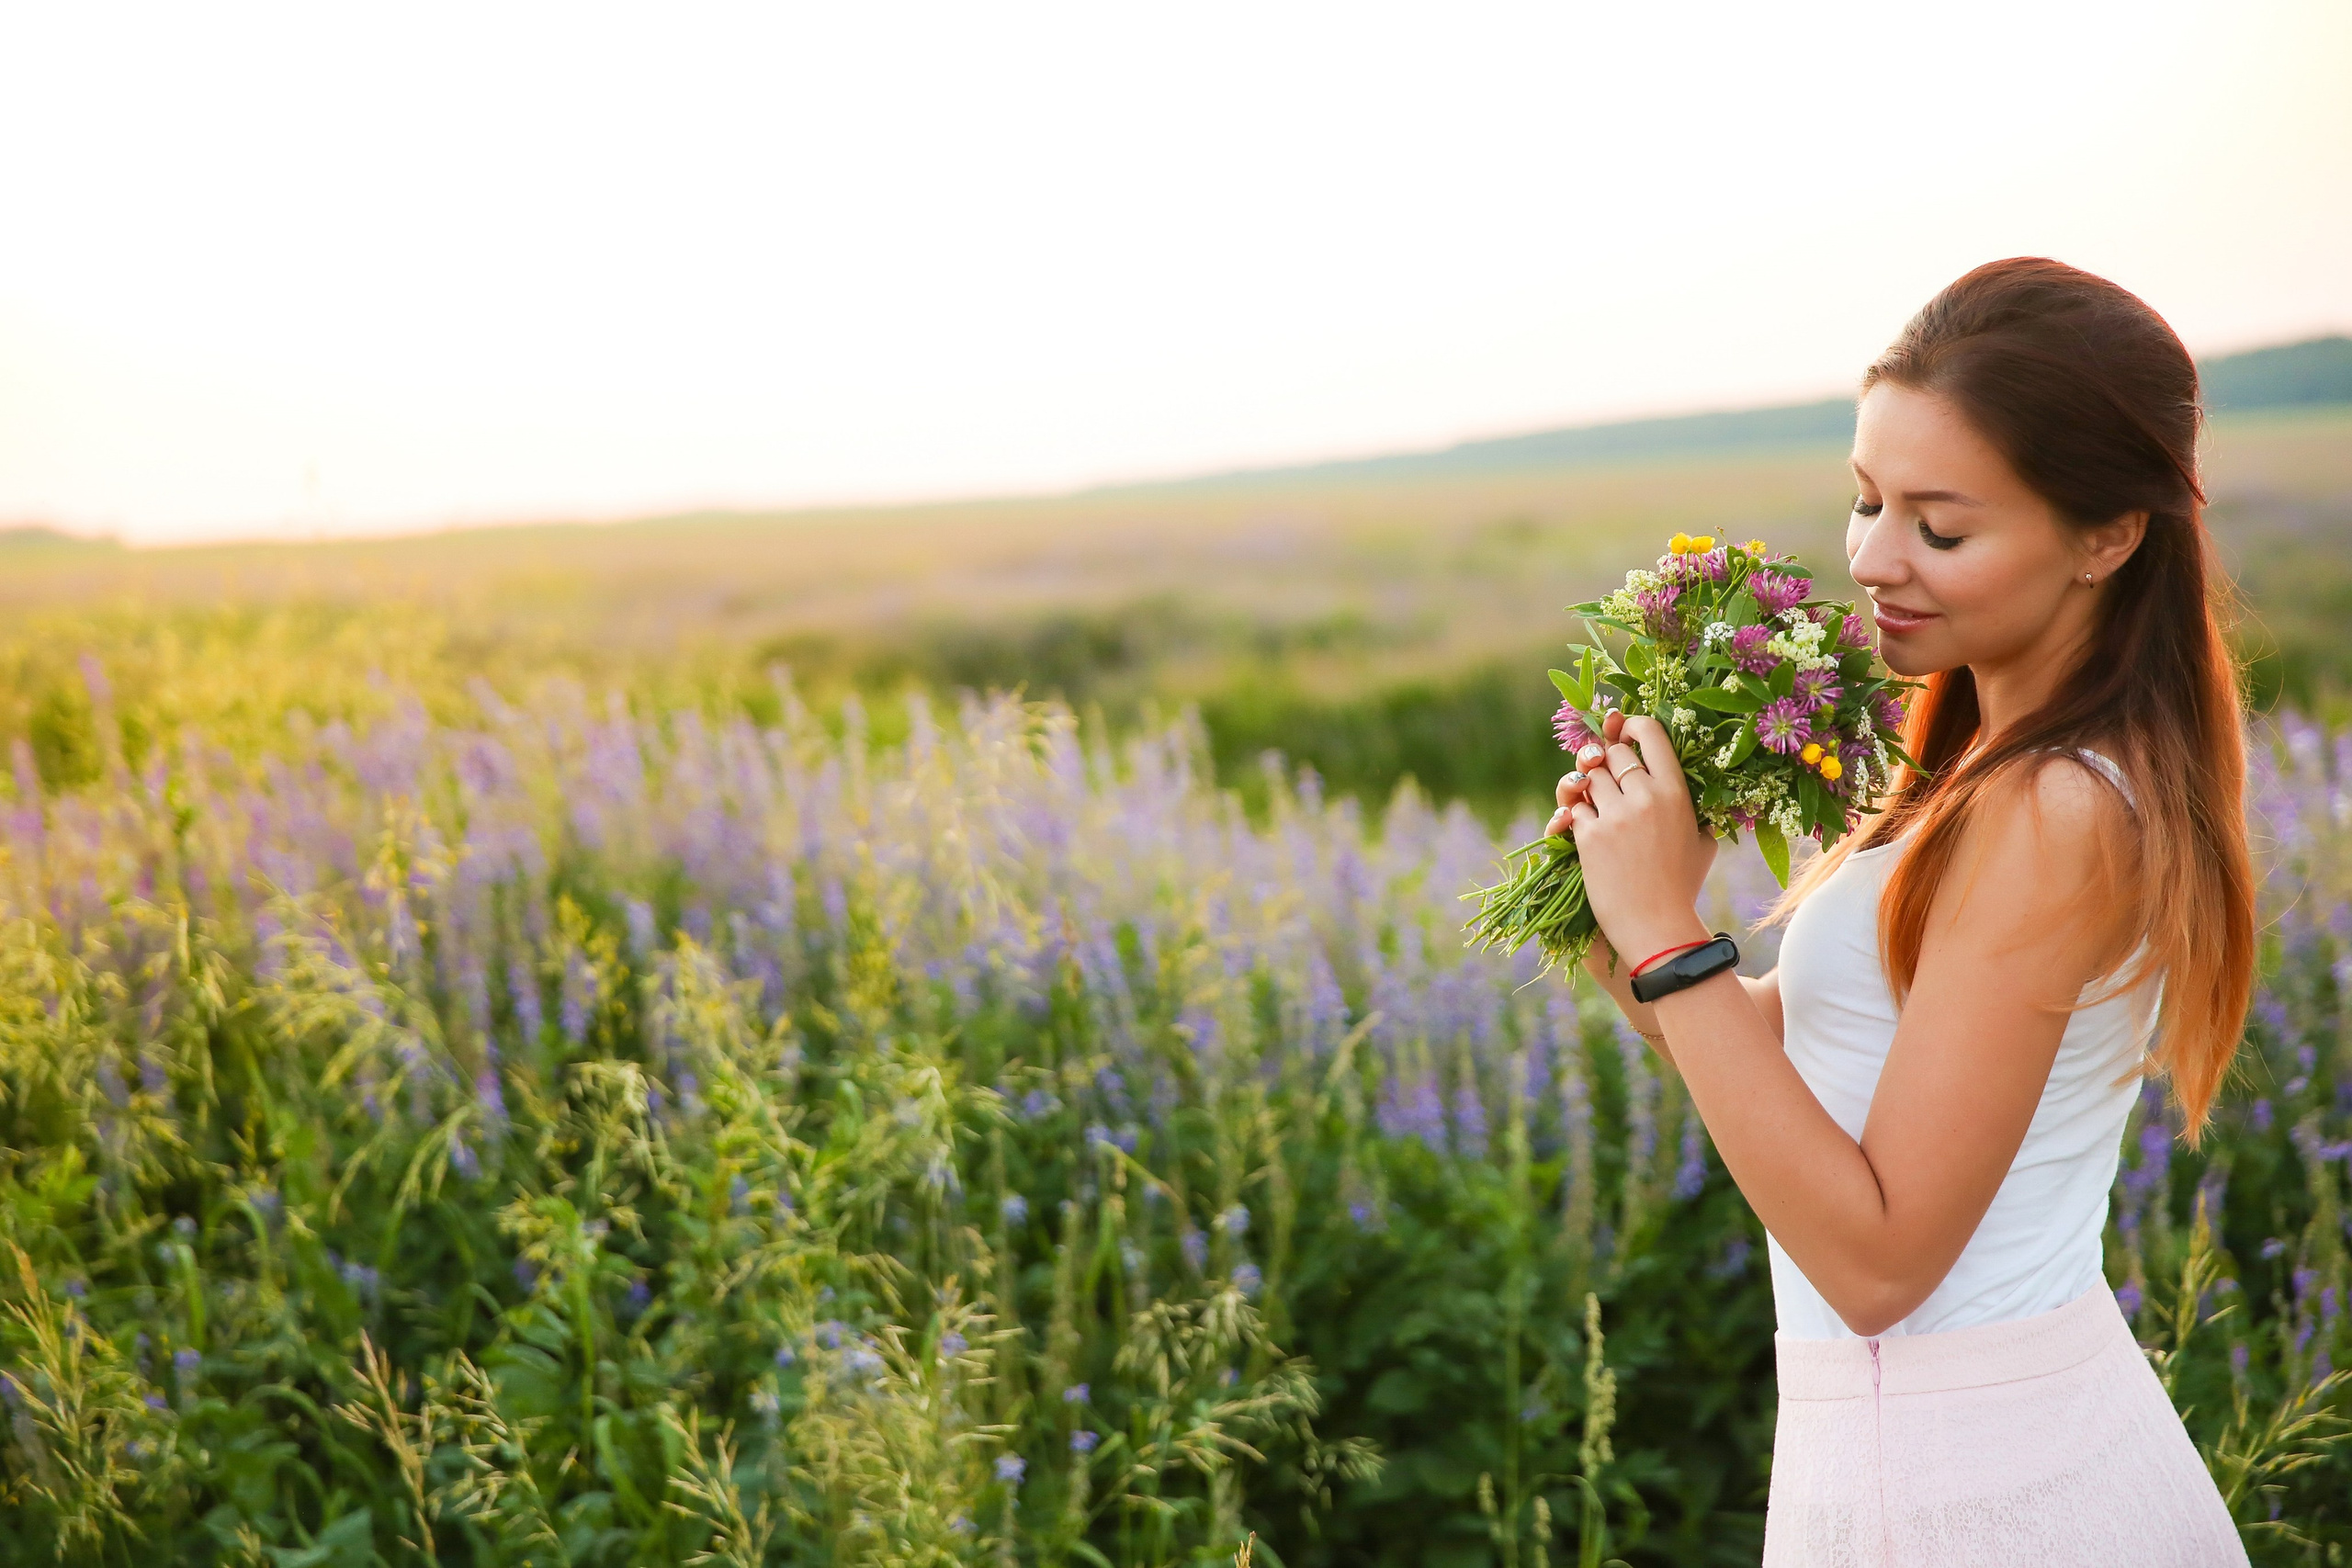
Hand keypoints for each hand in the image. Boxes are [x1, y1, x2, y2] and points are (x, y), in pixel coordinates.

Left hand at [1546, 710, 1715, 961]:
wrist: (1658, 927)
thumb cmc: (1682, 886)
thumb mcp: (1702, 842)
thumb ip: (1693, 808)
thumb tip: (1678, 783)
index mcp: (1676, 792)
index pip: (1650, 733)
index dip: (1630, 725)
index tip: (1621, 730)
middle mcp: (1645, 796)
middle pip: (1611, 752)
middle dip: (1604, 762)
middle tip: (1607, 780)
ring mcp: (1615, 815)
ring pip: (1588, 779)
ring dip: (1588, 791)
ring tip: (1597, 810)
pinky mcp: (1588, 836)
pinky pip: (1573, 810)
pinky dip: (1573, 819)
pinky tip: (1582, 833)